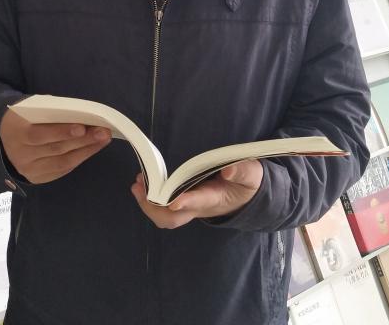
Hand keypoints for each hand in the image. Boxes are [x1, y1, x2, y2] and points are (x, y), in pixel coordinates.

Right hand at [0, 109, 111, 183]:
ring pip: (62, 162)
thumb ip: (50, 112)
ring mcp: (29, 170)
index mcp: (16, 132)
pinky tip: (92, 149)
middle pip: (55, 148)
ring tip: (103, 139)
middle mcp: (21, 155)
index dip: (61, 132)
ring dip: (86, 150)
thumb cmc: (23, 119)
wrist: (2, 141)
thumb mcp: (29, 109)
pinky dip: (79, 158)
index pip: (38, 135)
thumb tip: (80, 113)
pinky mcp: (37, 178)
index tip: (82, 127)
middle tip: (103, 132)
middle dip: (83, 140)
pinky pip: (62, 170)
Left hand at [130, 159, 262, 228]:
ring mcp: (190, 207)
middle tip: (140, 188)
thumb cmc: (246, 184)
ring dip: (148, 204)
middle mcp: (199, 206)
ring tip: (137, 185)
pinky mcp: (184, 203)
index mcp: (216, 198)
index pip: (201, 201)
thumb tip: (228, 170)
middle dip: (155, 207)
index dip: (188, 202)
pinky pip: (164, 209)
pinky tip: (141, 186)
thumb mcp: (252, 175)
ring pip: (166, 216)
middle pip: (174, 217)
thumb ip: (243, 171)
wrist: (245, 197)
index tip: (175, 201)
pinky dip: (150, 200)